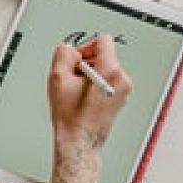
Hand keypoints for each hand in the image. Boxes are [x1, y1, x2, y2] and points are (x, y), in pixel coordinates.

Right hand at [46, 35, 132, 152]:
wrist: (79, 141)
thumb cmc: (71, 116)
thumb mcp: (58, 78)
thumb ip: (63, 54)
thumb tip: (69, 49)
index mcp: (111, 71)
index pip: (103, 41)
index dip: (85, 47)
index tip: (77, 60)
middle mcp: (122, 79)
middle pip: (104, 55)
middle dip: (86, 64)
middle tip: (73, 80)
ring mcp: (124, 90)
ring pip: (105, 69)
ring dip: (90, 75)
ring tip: (78, 92)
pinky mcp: (121, 98)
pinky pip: (108, 81)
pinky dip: (95, 84)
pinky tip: (84, 98)